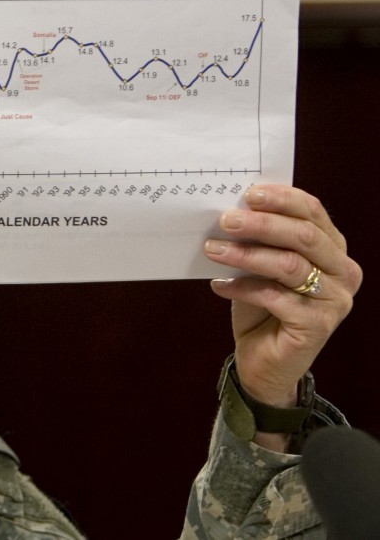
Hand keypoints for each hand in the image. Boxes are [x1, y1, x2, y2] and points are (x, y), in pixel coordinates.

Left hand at [204, 185, 361, 425]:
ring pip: (289, 265)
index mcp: (333, 249)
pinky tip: (219, 286)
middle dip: (262, 224)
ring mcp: (335, 299)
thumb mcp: (260, 267)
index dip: (283, 199)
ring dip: (246, 254)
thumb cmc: (262, 307)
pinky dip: (243, 288)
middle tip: (226, 219)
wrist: (264, 361)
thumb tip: (233, 210)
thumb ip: (260, 241)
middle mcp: (343, 272)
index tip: (250, 193)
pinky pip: (276, 297)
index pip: (313, 213)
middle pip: (304, 236)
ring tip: (212, 250)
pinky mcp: (318, 324)